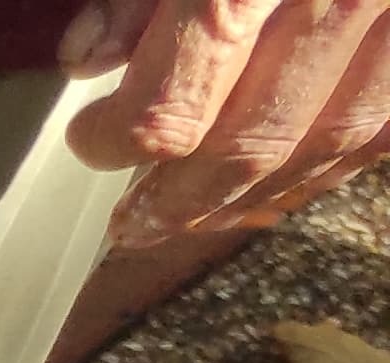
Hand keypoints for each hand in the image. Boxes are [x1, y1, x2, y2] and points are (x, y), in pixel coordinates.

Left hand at [52, 0, 389, 247]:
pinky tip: (281, 178)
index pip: (169, 111)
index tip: (90, 139)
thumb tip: (82, 60)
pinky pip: (384, 119)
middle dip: (182, 199)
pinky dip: (332, 157)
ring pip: (327, 139)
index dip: (116, 142)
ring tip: (196, 216)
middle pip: (249, 144)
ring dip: (256, 192)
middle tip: (134, 222)